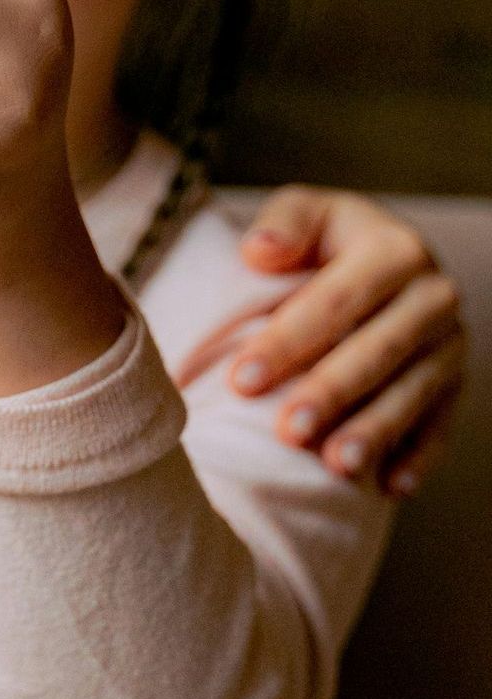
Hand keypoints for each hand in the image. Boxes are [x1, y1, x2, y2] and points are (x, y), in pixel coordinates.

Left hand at [185, 187, 464, 495]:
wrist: (376, 258)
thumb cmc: (323, 239)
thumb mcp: (303, 212)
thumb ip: (283, 224)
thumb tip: (259, 251)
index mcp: (395, 249)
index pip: (336, 300)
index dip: (289, 341)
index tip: (242, 379)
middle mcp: (434, 296)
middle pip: (378, 351)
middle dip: (331, 393)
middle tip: (287, 430)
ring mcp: (450, 345)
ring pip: (413, 393)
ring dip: (375, 431)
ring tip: (335, 465)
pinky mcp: (456, 385)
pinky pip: (442, 426)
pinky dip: (418, 457)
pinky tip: (390, 486)